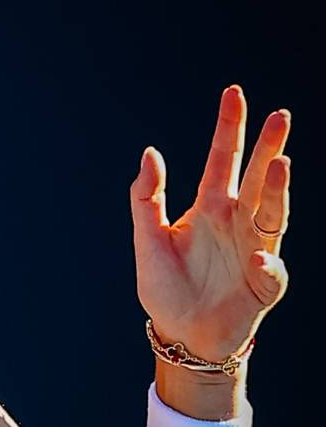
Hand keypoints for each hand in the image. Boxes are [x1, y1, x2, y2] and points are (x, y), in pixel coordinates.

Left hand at [131, 85, 291, 363]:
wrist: (180, 333)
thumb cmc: (166, 286)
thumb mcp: (146, 239)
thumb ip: (146, 198)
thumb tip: (150, 153)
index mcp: (209, 207)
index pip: (220, 160)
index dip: (228, 128)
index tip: (234, 93)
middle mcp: (236, 222)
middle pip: (256, 178)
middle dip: (268, 147)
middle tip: (280, 115)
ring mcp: (254, 250)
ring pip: (273, 214)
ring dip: (277, 191)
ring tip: (279, 165)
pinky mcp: (263, 284)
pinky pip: (270, 272)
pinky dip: (266, 266)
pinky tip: (257, 260)